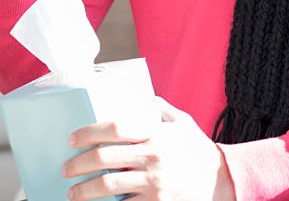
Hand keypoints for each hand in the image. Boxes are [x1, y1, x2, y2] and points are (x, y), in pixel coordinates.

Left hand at [63, 97, 235, 200]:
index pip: (115, 129)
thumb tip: (140, 98)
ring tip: (72, 193)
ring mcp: (154, 183)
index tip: (72, 139)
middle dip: (77, 165)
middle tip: (66, 169)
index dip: (88, 133)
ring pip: (107, 187)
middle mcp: (154, 156)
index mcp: (157, 133)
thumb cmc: (199, 151)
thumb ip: (160, 109)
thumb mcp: (184, 123)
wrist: (222, 181)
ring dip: (84, 191)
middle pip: (103, 158)